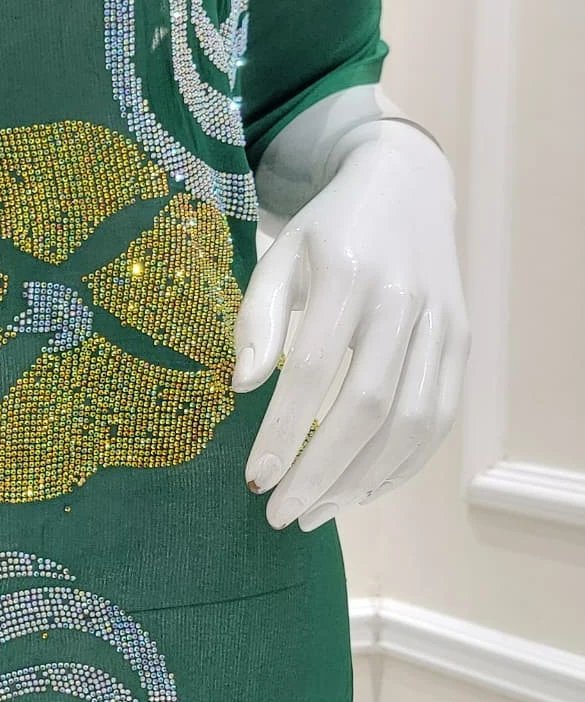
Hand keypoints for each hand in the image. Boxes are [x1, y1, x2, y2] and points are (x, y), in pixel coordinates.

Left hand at [232, 121, 468, 530]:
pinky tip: (361, 489)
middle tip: (282, 514)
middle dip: (321, 471)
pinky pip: (439, 418)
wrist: (405, 187)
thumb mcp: (279, 258)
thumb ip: (256, 319)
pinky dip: (403, 465)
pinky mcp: (462, 341)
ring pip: (412, 422)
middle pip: (368, 407)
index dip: (283, 430)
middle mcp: (403, 299)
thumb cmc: (326, 232)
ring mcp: (441, 322)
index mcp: (348, 273)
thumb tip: (241, 388)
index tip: (254, 479)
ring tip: (317, 511)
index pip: (313, 369)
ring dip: (364, 479)